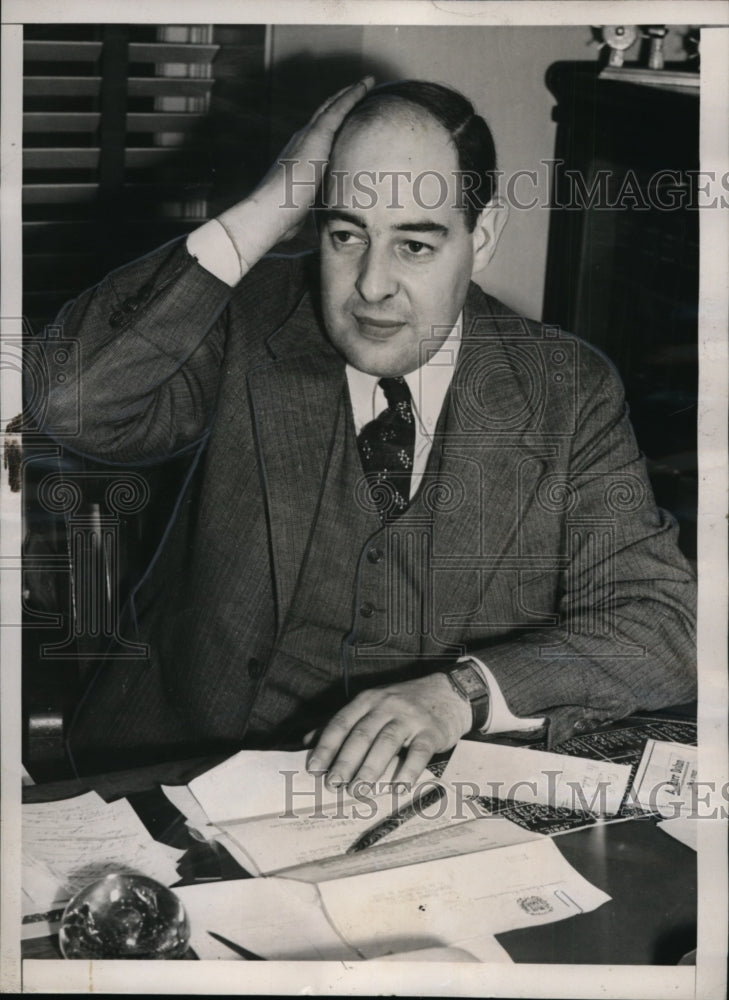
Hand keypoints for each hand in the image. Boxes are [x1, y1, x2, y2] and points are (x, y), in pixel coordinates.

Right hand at [218, 77, 374, 263]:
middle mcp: (300, 141)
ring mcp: (307, 136)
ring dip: (349, 93)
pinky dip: (353, 94)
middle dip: (338, 103)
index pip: (316, 138)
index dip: (329, 126)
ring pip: (332, 107)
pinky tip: (366, 84)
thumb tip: (316, 225)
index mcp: (297, 158)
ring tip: (365, 83)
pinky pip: (339, 108)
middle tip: (355, 90)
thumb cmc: (281, 218)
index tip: (341, 120)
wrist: (270, 211)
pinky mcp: (317, 135)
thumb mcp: (301, 210)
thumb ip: (309, 209)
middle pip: (323, 116)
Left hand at [305, 673, 471, 790]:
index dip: (326, 746)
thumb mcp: (372, 704)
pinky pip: (418, 752)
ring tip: (359, 790)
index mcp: (367, 700)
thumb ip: (342, 722)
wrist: (449, 692)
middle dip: (345, 761)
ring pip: (386, 743)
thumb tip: (307, 741)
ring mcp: (409, 717)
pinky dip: (408, 771)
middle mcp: (386, 706)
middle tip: (333, 784)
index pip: (342, 723)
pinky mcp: (431, 731)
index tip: (314, 768)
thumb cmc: (404, 703)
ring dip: (371, 769)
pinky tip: (398, 787)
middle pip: (361, 734)